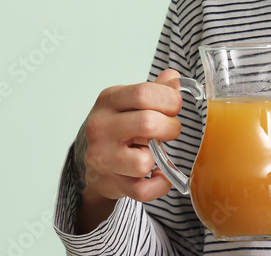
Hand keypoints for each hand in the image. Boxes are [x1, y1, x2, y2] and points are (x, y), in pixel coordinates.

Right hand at [73, 70, 181, 230]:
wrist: (95, 160)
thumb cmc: (118, 126)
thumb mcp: (130, 101)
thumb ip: (155, 89)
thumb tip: (175, 79)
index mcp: (108, 100)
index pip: (143, 93)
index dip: (169, 99)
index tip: (175, 105)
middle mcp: (100, 127)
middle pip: (148, 123)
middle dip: (170, 128)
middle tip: (169, 130)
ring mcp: (103, 158)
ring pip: (143, 161)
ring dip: (158, 158)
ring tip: (152, 151)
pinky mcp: (111, 183)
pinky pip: (144, 191)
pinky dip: (159, 185)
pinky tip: (158, 174)